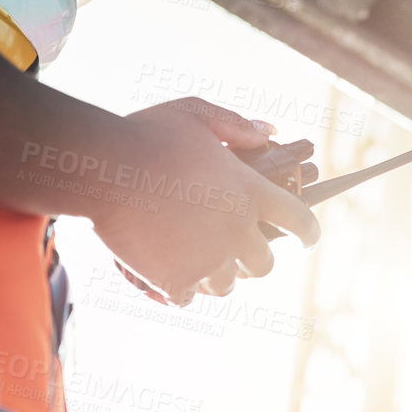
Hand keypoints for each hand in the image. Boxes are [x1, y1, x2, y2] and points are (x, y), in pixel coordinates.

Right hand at [92, 98, 318, 305]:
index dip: (309, 234)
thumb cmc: (146, 135)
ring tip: (198, 260)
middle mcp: (238, 232)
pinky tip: (169, 274)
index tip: (308, 241)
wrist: (102, 167)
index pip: (301, 222)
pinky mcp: (176, 280)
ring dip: (216, 274)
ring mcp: (208, 260)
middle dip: (253, 259)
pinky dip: (181, 287)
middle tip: (235, 249)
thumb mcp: (195, 114)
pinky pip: (189, 297)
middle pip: (264, 265)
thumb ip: (237, 125)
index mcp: (251, 193)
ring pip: (227, 285)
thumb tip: (270, 132)